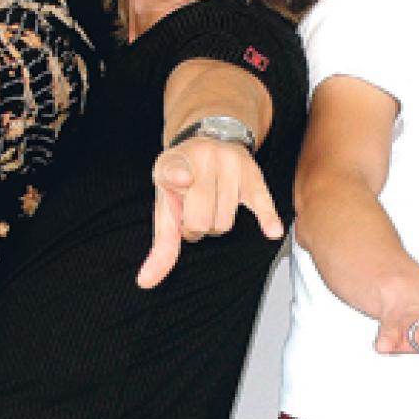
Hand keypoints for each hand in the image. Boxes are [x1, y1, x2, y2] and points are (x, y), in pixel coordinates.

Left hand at [136, 138, 282, 288]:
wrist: (211, 136)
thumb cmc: (184, 178)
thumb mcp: (165, 200)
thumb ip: (161, 243)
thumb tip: (145, 282)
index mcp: (172, 162)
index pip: (173, 172)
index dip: (177, 177)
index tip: (181, 179)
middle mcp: (202, 158)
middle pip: (200, 220)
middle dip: (195, 227)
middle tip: (194, 212)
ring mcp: (230, 165)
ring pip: (225, 223)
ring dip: (217, 224)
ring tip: (213, 205)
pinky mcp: (253, 175)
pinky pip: (262, 202)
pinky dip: (267, 218)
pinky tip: (273, 231)